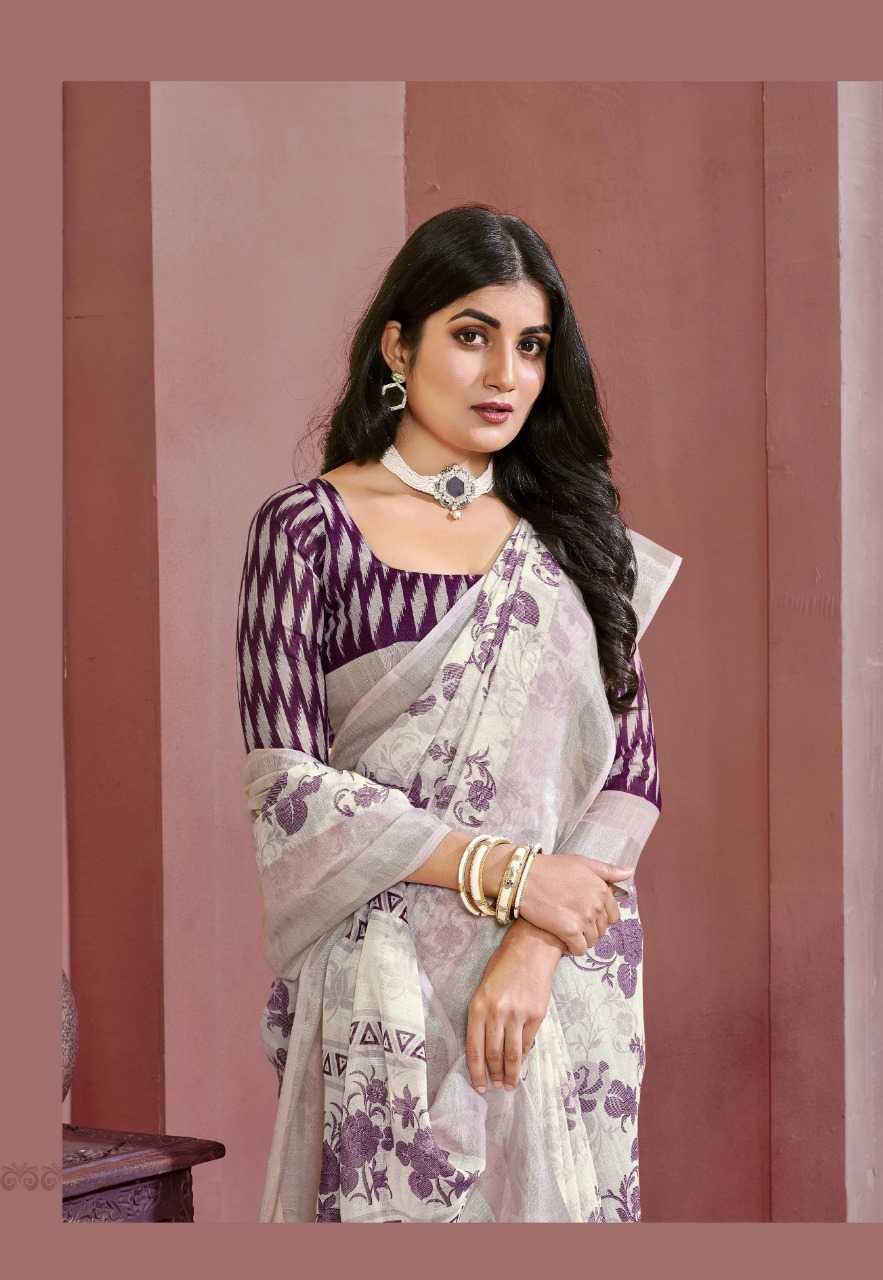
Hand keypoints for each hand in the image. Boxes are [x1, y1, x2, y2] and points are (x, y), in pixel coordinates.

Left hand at [465, 921, 562, 1091]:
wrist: (531, 948)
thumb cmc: (503, 966)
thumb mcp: (484, 989)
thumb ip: (483, 1017)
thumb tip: (486, 1048)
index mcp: (478, 1006)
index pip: (474, 1048)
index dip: (476, 1071)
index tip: (479, 1087)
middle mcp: (496, 1013)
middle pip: (494, 1054)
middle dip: (494, 1075)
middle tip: (495, 1086)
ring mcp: (518, 1015)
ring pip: (512, 1054)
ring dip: (510, 1073)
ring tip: (509, 1084)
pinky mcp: (536, 1015)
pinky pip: (528, 1043)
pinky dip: (524, 1056)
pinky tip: (521, 1064)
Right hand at [502, 850, 633, 956]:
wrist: (524, 877)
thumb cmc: (552, 868)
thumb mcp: (582, 862)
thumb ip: (607, 870)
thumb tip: (629, 872)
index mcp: (602, 889)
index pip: (612, 915)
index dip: (599, 917)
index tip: (585, 915)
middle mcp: (596, 905)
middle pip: (602, 929)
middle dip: (590, 928)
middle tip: (573, 922)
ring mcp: (583, 919)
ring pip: (591, 941)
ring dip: (581, 939)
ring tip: (567, 931)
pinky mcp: (569, 931)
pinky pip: (579, 949)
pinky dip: (572, 948)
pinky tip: (563, 941)